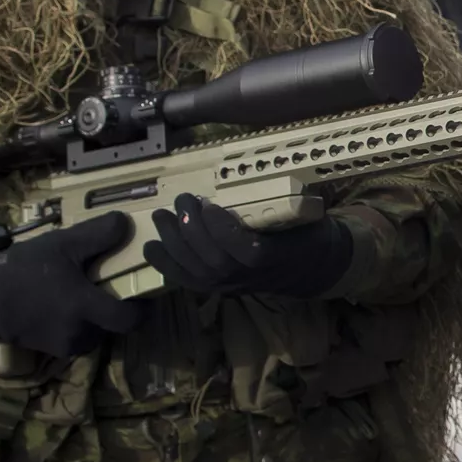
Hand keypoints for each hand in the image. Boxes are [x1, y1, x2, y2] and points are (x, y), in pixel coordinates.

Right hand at [0, 212, 141, 358]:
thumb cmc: (25, 269)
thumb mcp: (62, 244)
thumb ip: (98, 235)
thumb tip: (127, 222)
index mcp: (84, 308)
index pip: (130, 319)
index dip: (142, 307)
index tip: (142, 291)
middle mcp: (79, 333)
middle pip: (116, 326)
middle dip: (118, 309)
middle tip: (114, 288)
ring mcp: (66, 345)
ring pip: (98, 333)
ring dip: (98, 317)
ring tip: (87, 293)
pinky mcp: (53, 351)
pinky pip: (79, 338)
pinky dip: (81, 324)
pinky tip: (69, 305)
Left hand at [145, 194, 352, 297]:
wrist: (309, 267)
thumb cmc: (306, 233)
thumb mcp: (307, 216)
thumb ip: (285, 201)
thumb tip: (265, 172)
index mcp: (278, 258)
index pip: (247, 252)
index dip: (224, 232)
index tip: (210, 205)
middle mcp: (251, 277)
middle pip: (215, 261)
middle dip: (193, 230)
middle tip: (184, 200)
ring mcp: (232, 286)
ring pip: (197, 271)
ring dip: (174, 243)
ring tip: (162, 216)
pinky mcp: (218, 289)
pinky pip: (189, 281)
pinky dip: (167, 265)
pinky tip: (153, 247)